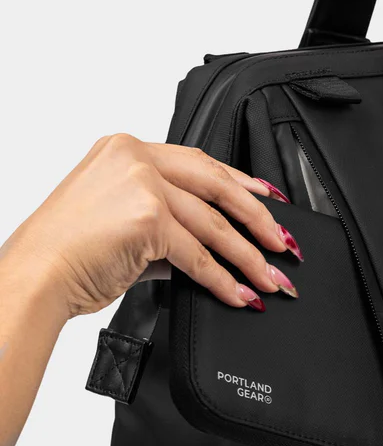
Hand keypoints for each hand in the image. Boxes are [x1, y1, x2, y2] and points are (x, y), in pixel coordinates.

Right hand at [1, 134, 301, 317]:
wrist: (37, 275)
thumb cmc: (67, 253)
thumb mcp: (119, 226)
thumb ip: (163, 229)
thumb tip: (203, 252)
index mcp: (126, 150)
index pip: (200, 162)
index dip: (242, 183)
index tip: (270, 200)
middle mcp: (136, 158)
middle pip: (217, 186)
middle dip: (258, 220)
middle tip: (283, 245)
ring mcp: (142, 184)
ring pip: (213, 224)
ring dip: (248, 258)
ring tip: (269, 280)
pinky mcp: (148, 218)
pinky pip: (198, 255)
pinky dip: (222, 280)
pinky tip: (239, 294)